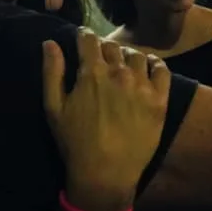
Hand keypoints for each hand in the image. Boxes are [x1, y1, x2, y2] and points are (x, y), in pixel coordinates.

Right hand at [41, 29, 171, 210]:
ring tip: (123, 65)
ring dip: (127, 56)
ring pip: (136, 55)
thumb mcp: (54, 108)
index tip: (82, 39)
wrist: (106, 174)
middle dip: (104, 48)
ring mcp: (142, 85)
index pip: (89, 39)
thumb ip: (52, 72)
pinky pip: (161, 69)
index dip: (84, 36)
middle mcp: (119, 73)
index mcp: (92, 73)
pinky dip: (153, 64)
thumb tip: (50, 42)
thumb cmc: (75, 143)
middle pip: (112, 46)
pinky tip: (147, 68)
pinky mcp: (159, 100)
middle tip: (101, 59)